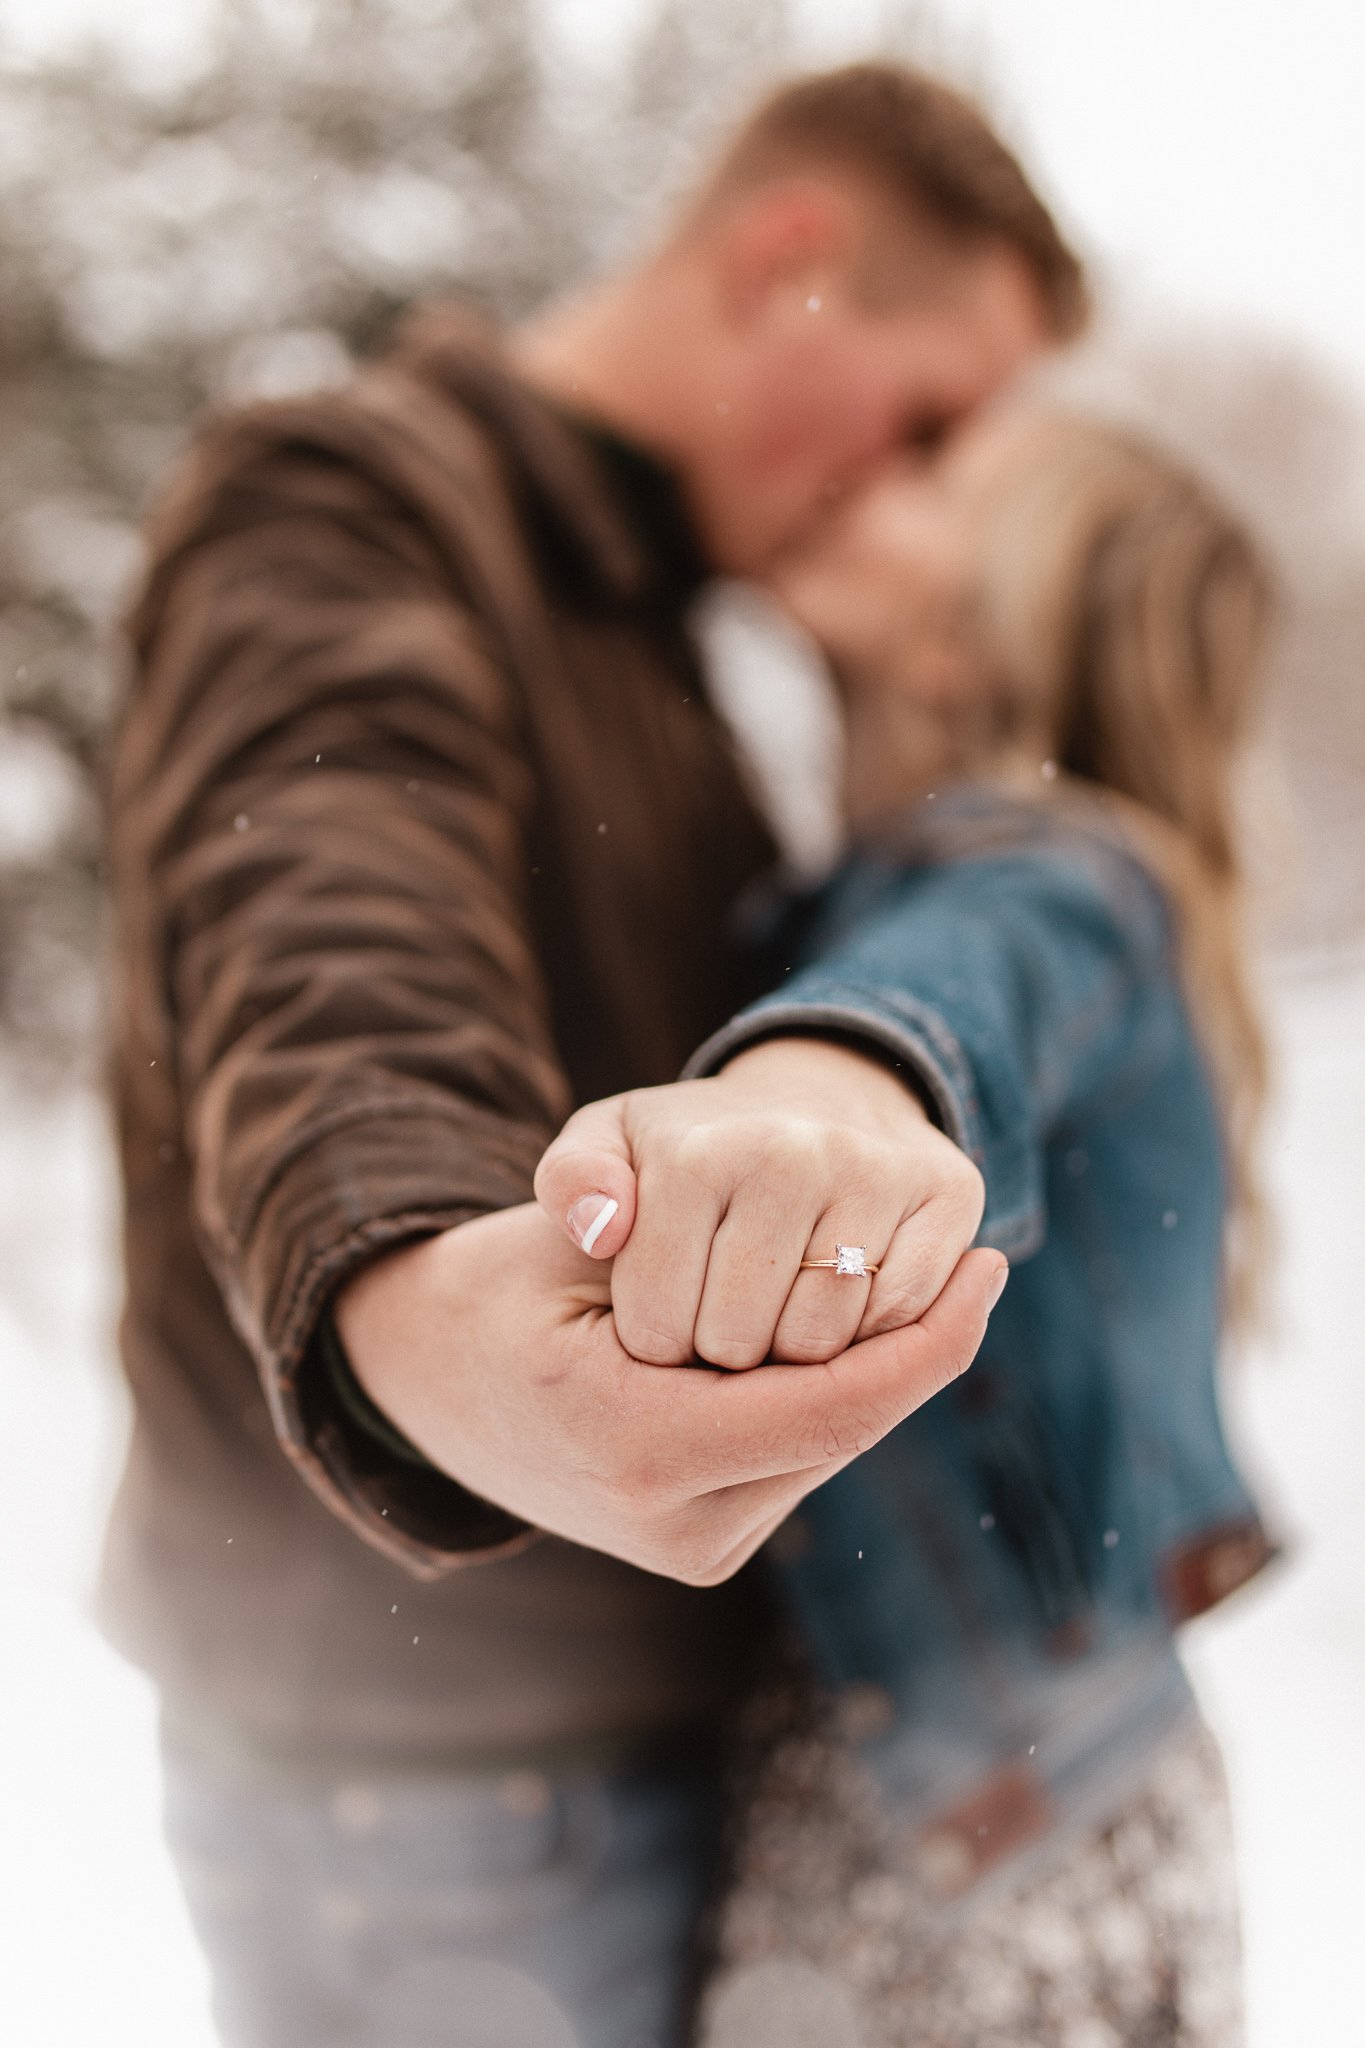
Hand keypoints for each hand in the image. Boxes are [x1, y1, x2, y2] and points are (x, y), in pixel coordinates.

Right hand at [334, 1200, 1005, 1585]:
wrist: (424, 1381)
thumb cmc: (495, 1287)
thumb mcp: (576, 1237)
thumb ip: (691, 1247)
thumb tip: (832, 1258)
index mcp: (637, 1447)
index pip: (837, 1403)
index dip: (932, 1340)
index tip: (993, 1265)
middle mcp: (673, 1524)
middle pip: (848, 1426)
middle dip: (913, 1347)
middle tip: (971, 1265)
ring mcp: (688, 1547)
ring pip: (832, 1444)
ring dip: (871, 1371)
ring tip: (898, 1289)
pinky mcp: (700, 1547)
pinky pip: (798, 1458)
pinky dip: (828, 1396)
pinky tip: (837, 1336)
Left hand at [533, 1036, 987, 1369]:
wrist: (823, 1097)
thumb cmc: (697, 1147)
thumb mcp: (611, 1147)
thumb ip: (571, 1184)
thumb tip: (602, 1231)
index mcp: (696, 1155)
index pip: (659, 1331)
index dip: (658, 1349)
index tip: (659, 1317)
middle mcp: (792, 1153)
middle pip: (741, 1344)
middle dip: (723, 1356)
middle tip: (722, 1319)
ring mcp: (877, 1172)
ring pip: (823, 1343)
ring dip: (795, 1354)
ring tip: (774, 1314)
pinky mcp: (949, 1197)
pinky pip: (901, 1322)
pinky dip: (869, 1334)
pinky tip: (840, 1299)